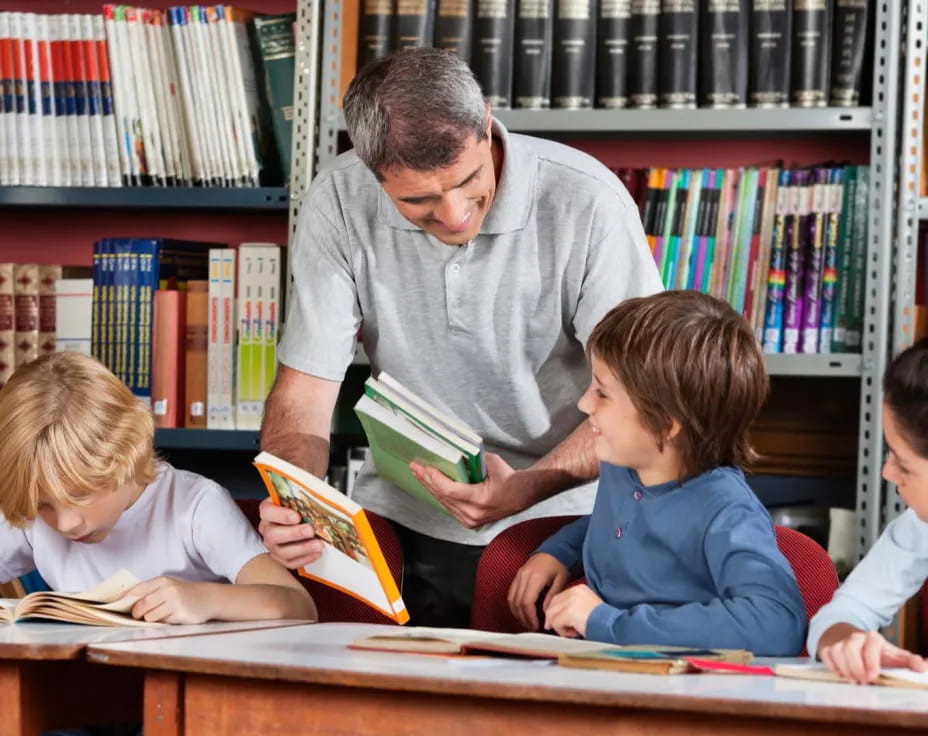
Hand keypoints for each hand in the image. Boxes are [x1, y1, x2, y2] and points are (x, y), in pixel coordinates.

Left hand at [129, 577, 215, 623]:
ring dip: (151, 619)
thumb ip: (150, 591)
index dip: (126, 599)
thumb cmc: (184, 593)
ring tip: (160, 614)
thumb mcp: (168, 586)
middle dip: (137, 613)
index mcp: (162, 581)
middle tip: (138, 615)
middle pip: (142, 605)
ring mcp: (175, 601)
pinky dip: (164, 622)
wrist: (208, 598)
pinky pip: (163, 622)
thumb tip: (127, 602)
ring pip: (150, 616)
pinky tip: (172, 616)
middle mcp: (168, 589)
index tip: (119, 605)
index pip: (137, 590)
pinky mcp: (180, 613)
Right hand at [257, 497, 323, 568]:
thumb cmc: (297, 506)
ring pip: (282, 551)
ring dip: (303, 549)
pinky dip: (305, 559)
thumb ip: (301, 499)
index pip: (267, 512)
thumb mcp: (297, 498)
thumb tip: (316, 502)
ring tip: (319, 545)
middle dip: (294, 534)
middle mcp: (266, 529)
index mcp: (267, 511)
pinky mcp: (280, 557)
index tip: (297, 517)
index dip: (281, 515)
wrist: (299, 518)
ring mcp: (272, 545)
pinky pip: (290, 562)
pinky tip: (317, 553)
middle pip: (273, 535)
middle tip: (310, 531)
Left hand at [410, 453, 531, 527]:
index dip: (434, 479)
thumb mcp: (492, 463)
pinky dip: (440, 496)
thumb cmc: (510, 478)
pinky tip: (431, 486)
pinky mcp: (470, 522)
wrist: (523, 495)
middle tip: (415, 468)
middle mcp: (474, 514)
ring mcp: (471, 520)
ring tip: (419, 475)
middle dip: (427, 481)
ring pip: (444, 503)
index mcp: (480, 500)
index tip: (424, 467)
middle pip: (443, 497)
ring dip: (431, 488)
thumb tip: (452, 454)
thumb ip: (471, 460)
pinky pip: (450, 508)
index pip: (449, 490)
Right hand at [507, 553, 569, 630]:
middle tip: (531, 627)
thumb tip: (546, 613)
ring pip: (511, 598)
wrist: (554, 551)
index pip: (527, 602)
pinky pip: (511, 592)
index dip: (530, 617)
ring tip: (526, 622)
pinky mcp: (517, 576)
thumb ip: (552, 597)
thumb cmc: (559, 565)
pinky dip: (514, 604)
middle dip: (523, 618)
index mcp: (535, 578)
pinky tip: (520, 611)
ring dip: (517, 612)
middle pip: (517, 602)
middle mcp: (524, 576)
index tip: (536, 626)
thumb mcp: (560, 581)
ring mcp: (519, 575)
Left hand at [543, 583, 602, 638]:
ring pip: (552, 614)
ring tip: (571, 632)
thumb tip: (557, 615)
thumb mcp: (587, 605)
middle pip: (552, 605)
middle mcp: (574, 591)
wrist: (612, 625)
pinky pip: (556, 623)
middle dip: (553, 619)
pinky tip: (574, 633)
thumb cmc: (602, 620)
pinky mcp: (569, 612)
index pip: (558, 598)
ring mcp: (571, 601)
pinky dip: (562, 631)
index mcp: (579, 588)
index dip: (555, 611)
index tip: (555, 621)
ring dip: (559, 626)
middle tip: (560, 629)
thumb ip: (573, 605)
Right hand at [819, 630, 927, 683]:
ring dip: (845, 670)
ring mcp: (839, 641)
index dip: (871, 662)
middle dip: (856, 668)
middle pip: (850, 649)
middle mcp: (854, 637)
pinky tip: (842, 674)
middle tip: (863, 681)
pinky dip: (834, 667)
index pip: (871, 646)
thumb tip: (923, 666)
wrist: (844, 634)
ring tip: (854, 680)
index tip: (873, 676)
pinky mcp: (827, 647)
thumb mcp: (890, 652)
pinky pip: (827, 656)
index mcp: (872, 637)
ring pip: (837, 652)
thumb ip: (906, 660)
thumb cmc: (871, 649)